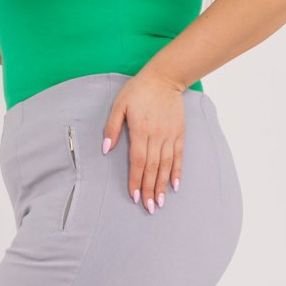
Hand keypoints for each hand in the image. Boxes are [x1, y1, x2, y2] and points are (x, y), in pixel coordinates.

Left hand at [101, 68, 184, 213]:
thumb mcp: (119, 104)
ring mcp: (170, 135)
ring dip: (162, 185)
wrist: (165, 78)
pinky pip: (179, 156)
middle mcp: (157, 136)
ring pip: (166, 165)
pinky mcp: (179, 133)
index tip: (134, 196)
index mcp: (140, 130)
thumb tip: (105, 148)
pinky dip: (177, 171)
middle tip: (148, 208)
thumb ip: (112, 127)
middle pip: (152, 167)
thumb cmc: (138, 90)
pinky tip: (175, 185)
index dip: (136, 180)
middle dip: (149, 189)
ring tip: (160, 202)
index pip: (137, 161)